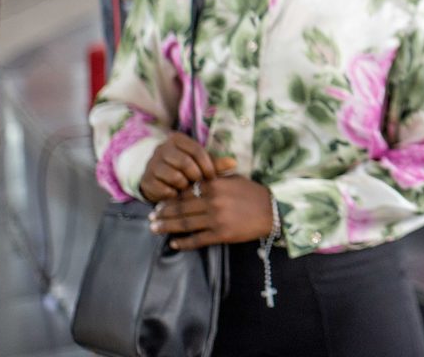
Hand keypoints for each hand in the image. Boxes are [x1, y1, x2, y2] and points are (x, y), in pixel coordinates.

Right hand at [139, 132, 235, 201]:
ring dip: (184, 186)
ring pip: (174, 176)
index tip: (213, 177)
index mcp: (177, 140)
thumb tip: (234, 163)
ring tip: (187, 188)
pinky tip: (176, 194)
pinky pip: (164, 189)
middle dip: (196, 176)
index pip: (196, 150)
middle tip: (200, 184)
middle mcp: (162, 149)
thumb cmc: (185, 169)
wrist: (158, 180)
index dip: (207, 165)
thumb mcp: (200, 163)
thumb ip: (215, 163)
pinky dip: (173, 194)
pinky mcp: (146, 180)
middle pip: (185, 162)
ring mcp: (152, 164)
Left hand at [149, 176, 274, 249]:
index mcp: (215, 185)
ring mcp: (216, 219)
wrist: (273, 210)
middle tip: (151, 217)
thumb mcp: (234, 179)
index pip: (186, 192)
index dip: (170, 198)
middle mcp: (213, 201)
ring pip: (185, 224)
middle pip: (181, 208)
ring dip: (167, 227)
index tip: (159, 203)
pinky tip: (174, 243)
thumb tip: (196, 181)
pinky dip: (184, 242)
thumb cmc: (254, 193)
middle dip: (163, 213)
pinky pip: (197, 239)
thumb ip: (214, 179)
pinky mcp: (221, 234)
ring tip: (154, 228)